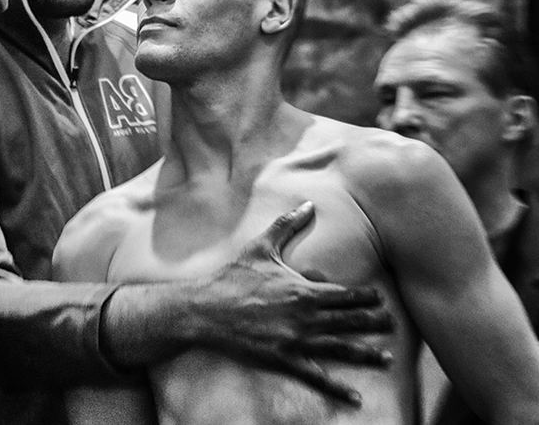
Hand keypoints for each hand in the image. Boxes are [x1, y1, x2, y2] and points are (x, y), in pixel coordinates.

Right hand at [181, 201, 392, 406]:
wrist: (206, 308)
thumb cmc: (234, 277)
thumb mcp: (261, 247)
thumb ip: (287, 225)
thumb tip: (307, 203)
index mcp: (304, 290)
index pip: (346, 294)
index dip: (367, 297)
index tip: (381, 299)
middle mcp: (306, 317)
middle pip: (351, 321)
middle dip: (376, 323)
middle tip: (394, 325)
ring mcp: (297, 340)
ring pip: (342, 349)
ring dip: (368, 354)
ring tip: (388, 358)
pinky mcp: (284, 359)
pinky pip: (316, 376)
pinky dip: (338, 389)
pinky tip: (355, 398)